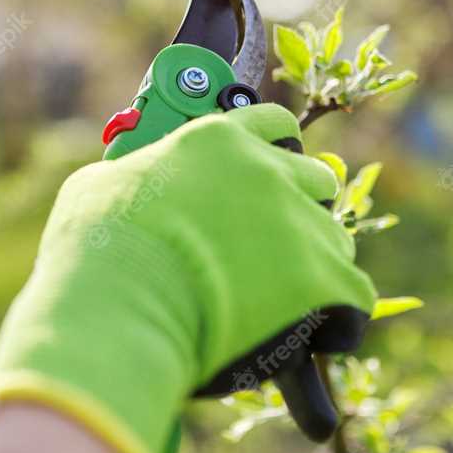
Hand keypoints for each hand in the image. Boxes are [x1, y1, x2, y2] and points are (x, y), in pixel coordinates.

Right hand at [0, 104, 375, 452]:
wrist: (120, 299)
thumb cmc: (97, 245)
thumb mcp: (100, 187)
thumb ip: (130, 177)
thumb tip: (122, 186)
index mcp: (217, 139)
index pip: (274, 124)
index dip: (277, 148)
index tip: (274, 170)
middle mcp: (266, 170)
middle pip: (317, 178)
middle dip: (303, 205)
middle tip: (277, 240)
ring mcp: (297, 222)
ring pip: (336, 237)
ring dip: (317, 261)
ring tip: (288, 295)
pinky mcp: (319, 278)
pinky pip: (355, 292)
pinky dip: (340, 311)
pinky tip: (319, 328)